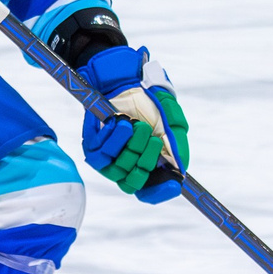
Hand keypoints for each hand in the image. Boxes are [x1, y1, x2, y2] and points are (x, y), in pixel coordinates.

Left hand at [76, 44, 188, 202]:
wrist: (127, 80)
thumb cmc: (151, 104)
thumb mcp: (173, 122)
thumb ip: (178, 146)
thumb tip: (179, 171)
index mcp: (148, 165)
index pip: (150, 192)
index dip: (160, 192)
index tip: (172, 184)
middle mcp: (128, 166)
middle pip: (135, 182)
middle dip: (147, 160)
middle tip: (153, 138)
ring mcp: (109, 159)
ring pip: (118, 169)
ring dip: (131, 146)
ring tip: (135, 125)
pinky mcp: (93, 148)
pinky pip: (101, 155)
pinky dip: (114, 139)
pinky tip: (121, 123)